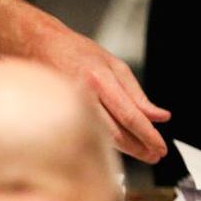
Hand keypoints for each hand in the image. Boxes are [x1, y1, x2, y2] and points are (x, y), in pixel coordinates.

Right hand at [32, 28, 170, 163]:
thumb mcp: (114, 64)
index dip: (147, 135)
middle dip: (139, 148)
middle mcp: (84, 95)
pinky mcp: (62, 115)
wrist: (40, 45)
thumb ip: (136, 93)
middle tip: (155, 155)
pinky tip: (120, 144)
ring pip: (102, 138)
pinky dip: (108, 142)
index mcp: (99, 79)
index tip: (160, 147)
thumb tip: (158, 116)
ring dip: (126, 149)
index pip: (129, 115)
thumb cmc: (75, 51)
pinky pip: (89, 134)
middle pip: (116, 133)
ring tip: (143, 153)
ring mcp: (70, 107)